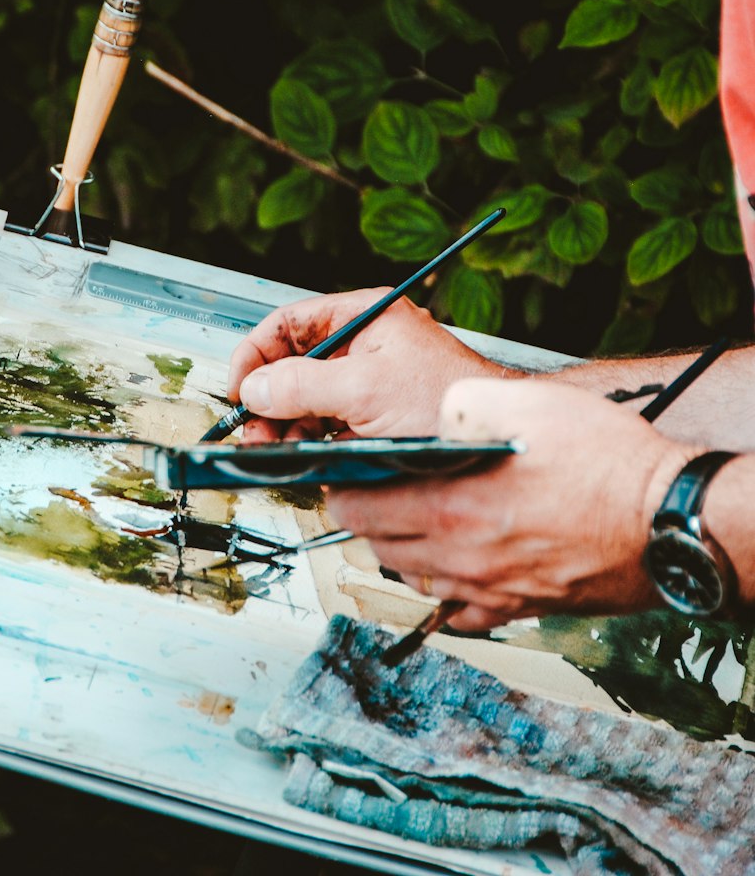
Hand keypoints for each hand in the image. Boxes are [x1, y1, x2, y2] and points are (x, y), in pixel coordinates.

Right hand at [226, 288, 507, 441]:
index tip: (239, 387)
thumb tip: (253, 388)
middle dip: (267, 396)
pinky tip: (301, 454)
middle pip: (291, 363)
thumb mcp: (365, 389)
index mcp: (363, 317)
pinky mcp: (369, 416)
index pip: (289, 323)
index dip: (256, 353)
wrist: (489, 445)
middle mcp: (361, 345)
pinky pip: (323, 423)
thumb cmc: (445, 403)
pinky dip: (306, 439)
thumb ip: (303, 384)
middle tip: (254, 428)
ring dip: (283, 423)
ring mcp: (365, 381)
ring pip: (303, 397)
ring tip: (275, 447)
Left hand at [326, 378, 697, 630]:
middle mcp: (463, 557)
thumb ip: (462, 407)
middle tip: (377, 494)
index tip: (346, 477)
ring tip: (416, 521)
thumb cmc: (609, 465)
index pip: (358, 510)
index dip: (342, 490)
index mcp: (452, 506)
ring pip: (416, 580)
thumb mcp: (527, 404)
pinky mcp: (521, 607)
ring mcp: (491, 589)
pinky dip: (448, 590)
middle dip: (367, 519)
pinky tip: (457, 565)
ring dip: (403, 551)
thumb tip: (436, 417)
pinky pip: (462, 611)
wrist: (672, 521)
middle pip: (380, 547)